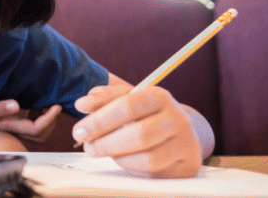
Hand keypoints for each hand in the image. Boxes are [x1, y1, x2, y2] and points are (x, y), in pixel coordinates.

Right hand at [0, 100, 61, 147]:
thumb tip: (17, 104)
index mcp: (9, 127)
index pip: (37, 128)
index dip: (49, 118)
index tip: (56, 104)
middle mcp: (13, 130)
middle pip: (42, 134)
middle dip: (51, 121)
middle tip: (54, 104)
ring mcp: (11, 128)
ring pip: (36, 131)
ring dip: (45, 119)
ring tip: (45, 103)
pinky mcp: (8, 124)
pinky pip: (29, 124)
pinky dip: (36, 116)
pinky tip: (33, 104)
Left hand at [73, 85, 201, 177]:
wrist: (179, 131)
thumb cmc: (144, 114)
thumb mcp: (125, 100)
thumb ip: (102, 99)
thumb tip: (82, 105)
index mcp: (159, 96)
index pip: (127, 107)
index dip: (99, 121)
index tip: (79, 131)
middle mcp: (177, 118)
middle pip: (139, 135)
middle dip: (106, 143)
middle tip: (88, 146)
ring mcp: (186, 143)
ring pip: (147, 158)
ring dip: (118, 157)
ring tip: (104, 151)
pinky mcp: (188, 165)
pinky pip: (155, 172)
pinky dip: (133, 168)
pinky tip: (123, 159)